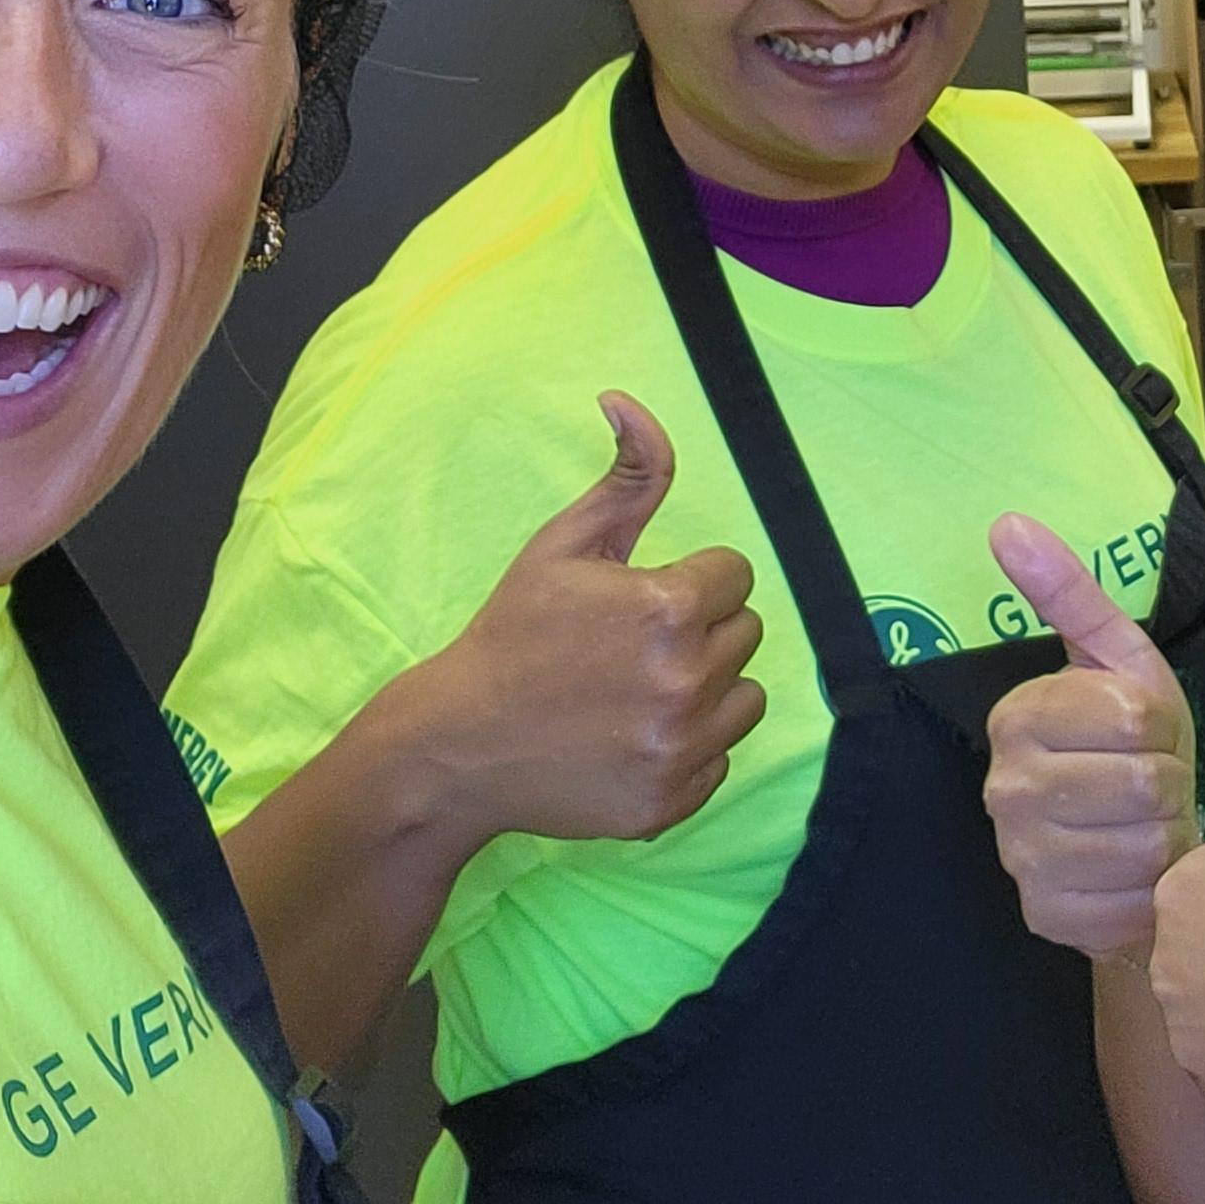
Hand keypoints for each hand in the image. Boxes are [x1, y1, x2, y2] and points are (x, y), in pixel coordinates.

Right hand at [356, 393, 764, 845]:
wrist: (458, 745)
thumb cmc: (512, 635)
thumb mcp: (563, 544)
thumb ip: (627, 475)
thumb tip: (628, 401)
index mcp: (668, 608)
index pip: (735, 574)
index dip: (689, 578)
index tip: (642, 598)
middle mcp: (687, 681)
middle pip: (745, 633)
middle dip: (700, 629)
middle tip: (633, 644)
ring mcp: (682, 748)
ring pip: (746, 697)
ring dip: (708, 688)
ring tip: (639, 688)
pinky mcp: (673, 802)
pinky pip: (722, 759)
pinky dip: (689, 747)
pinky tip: (632, 735)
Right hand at [980, 514, 1196, 962]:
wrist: (1137, 839)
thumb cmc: (1134, 742)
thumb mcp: (1119, 660)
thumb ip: (1069, 591)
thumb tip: (1007, 521)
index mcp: (1018, 716)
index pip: (1134, 714)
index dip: (1163, 722)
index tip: (1146, 730)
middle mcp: (1003, 789)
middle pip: (1145, 781)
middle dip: (1170, 779)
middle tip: (1154, 782)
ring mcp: (1020, 859)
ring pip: (1147, 843)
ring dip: (1167, 836)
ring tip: (1148, 825)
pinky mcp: (1047, 917)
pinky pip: (1135, 901)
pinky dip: (1153, 891)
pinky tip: (1139, 876)